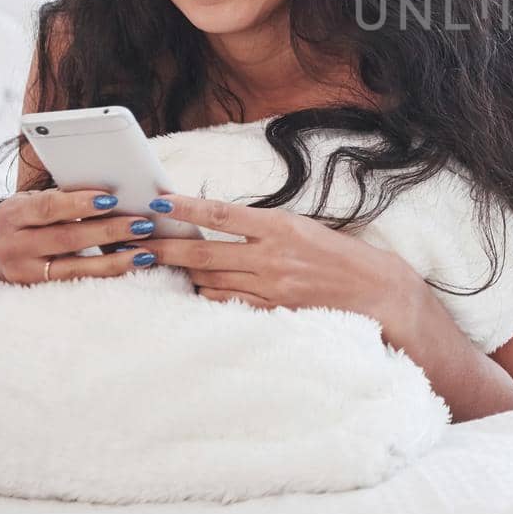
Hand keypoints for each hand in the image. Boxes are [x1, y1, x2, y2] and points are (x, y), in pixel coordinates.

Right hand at [0, 187, 161, 283]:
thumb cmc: (27, 223)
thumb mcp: (32, 204)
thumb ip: (60, 197)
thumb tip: (111, 188)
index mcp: (11, 214)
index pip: (48, 206)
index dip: (80, 203)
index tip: (112, 199)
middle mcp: (11, 246)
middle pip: (66, 238)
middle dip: (108, 231)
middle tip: (142, 224)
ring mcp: (21, 274)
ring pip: (74, 268)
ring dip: (114, 260)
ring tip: (146, 252)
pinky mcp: (35, 293)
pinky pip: (76, 285)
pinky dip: (105, 275)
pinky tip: (129, 268)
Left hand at [138, 194, 405, 319]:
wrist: (377, 292)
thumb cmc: (342, 256)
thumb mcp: (304, 229)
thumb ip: (265, 229)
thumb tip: (223, 226)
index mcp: (280, 227)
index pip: (222, 215)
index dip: (185, 209)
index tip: (158, 201)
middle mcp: (271, 257)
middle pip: (204, 253)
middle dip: (165, 248)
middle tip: (134, 242)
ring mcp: (270, 288)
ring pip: (210, 281)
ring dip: (184, 275)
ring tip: (158, 267)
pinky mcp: (273, 312)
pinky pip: (228, 305)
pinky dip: (210, 296)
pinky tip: (197, 291)